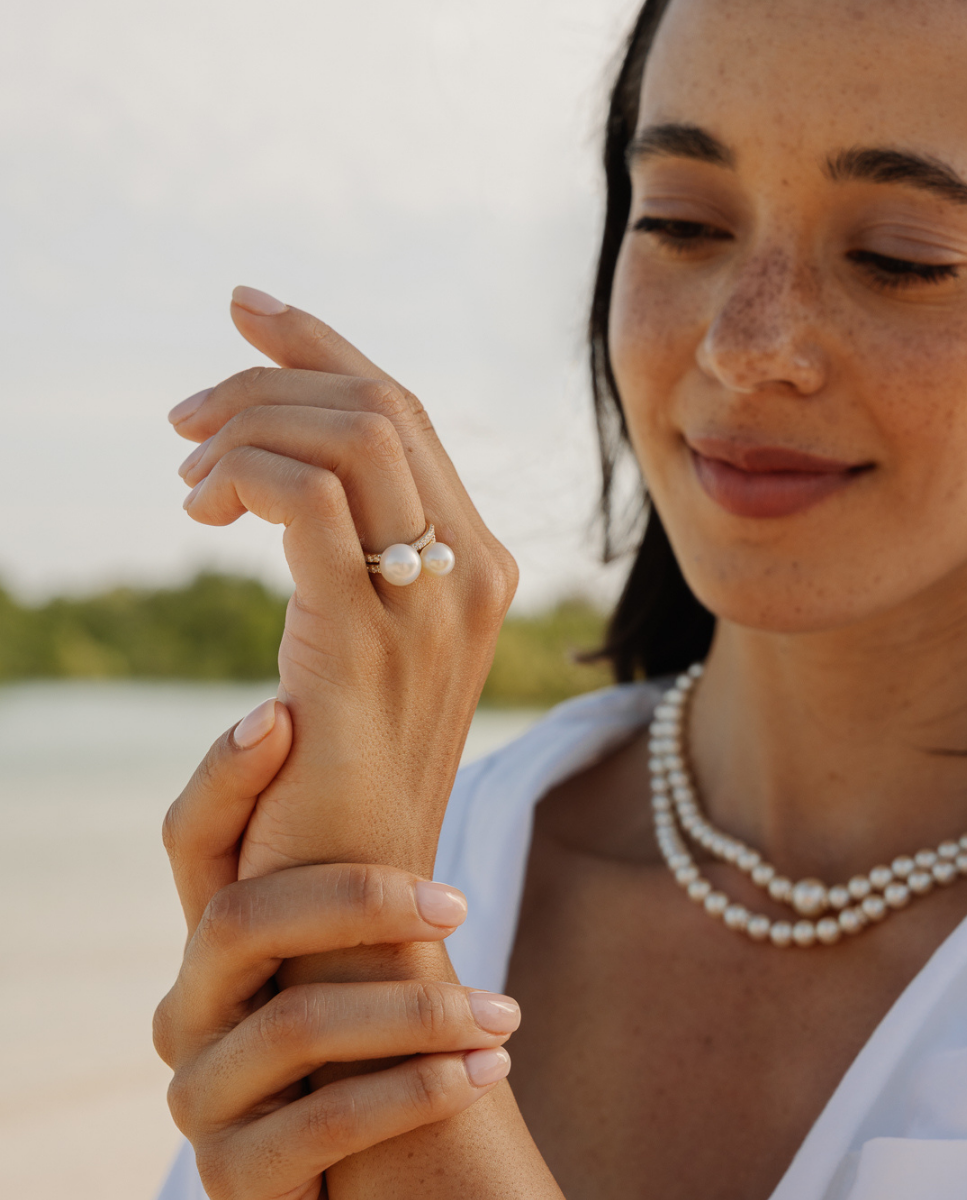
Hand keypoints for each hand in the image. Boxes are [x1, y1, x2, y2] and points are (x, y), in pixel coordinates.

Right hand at [155, 699, 520, 1199]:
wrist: (358, 1179)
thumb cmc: (368, 1043)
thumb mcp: (356, 958)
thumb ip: (354, 881)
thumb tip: (386, 735)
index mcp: (216, 943)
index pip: (193, 839)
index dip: (225, 776)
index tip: (282, 714)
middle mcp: (188, 1007)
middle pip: (241, 918)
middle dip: (358, 898)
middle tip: (460, 900)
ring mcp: (202, 1094)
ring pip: (299, 1022)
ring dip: (419, 1010)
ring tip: (507, 1013)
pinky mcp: (233, 1177)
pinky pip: (326, 1122)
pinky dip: (418, 1089)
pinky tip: (487, 1070)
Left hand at [169, 291, 562, 1198]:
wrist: (361, 915)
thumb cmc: (343, 791)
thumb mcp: (358, 657)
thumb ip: (353, 566)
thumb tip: (294, 490)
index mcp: (476, 570)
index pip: (409, 418)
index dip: (326, 349)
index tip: (250, 312)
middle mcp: (472, 573)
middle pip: (382, 405)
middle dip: (272, 376)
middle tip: (182, 417)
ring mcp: (430, 607)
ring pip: (349, 434)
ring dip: (249, 422)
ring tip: (184, 469)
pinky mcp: (364, 644)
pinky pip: (305, 500)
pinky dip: (244, 473)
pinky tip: (198, 510)